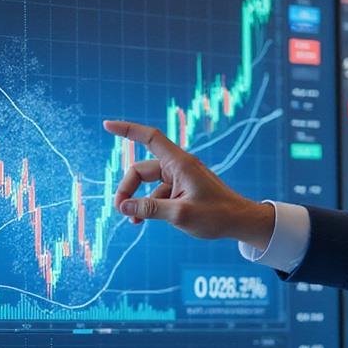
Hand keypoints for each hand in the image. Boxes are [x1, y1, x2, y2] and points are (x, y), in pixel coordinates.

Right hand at [106, 120, 274, 250]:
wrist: (239, 222)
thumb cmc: (216, 215)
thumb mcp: (180, 214)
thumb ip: (150, 209)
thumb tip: (123, 206)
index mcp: (179, 163)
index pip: (150, 138)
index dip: (128, 130)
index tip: (107, 126)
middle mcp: (178, 167)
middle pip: (141, 170)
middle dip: (128, 188)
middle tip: (120, 209)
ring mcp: (179, 179)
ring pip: (148, 185)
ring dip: (137, 201)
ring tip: (131, 220)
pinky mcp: (181, 191)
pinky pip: (157, 194)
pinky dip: (148, 206)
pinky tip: (140, 221)